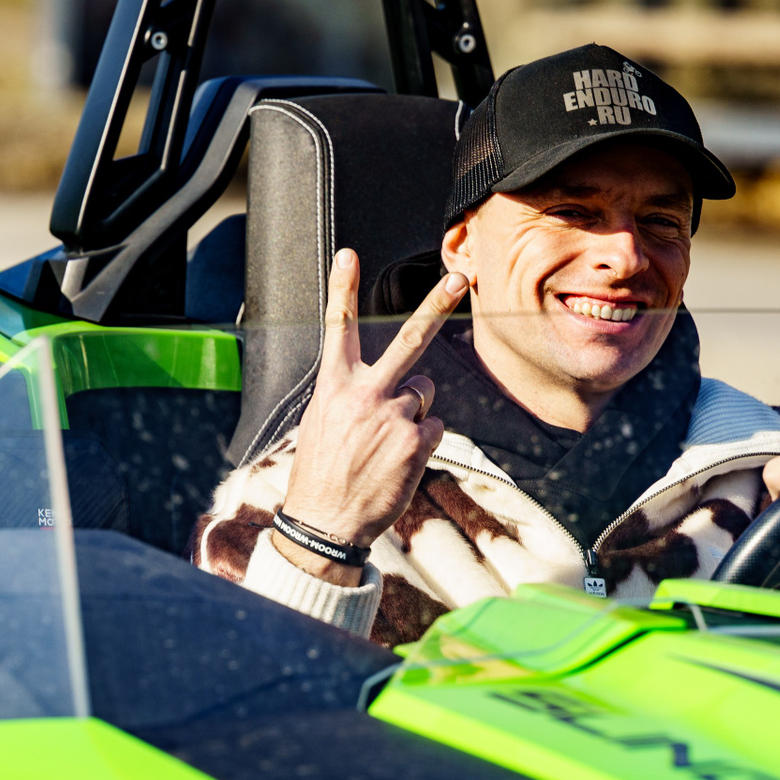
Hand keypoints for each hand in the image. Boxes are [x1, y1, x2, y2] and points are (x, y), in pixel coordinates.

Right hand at [274, 248, 468, 583]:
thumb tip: (382, 388)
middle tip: (459, 278)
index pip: (337, 328)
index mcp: (333, 387)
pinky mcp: (416, 442)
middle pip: (408, 340)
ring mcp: (394, 416)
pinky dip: (420, 441)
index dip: (342, 289)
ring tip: (386, 442)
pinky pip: (432, 427)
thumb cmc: (321, 475)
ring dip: (413, 410)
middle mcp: (366, 394)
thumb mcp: (321, 424)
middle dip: (435, 306)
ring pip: (424, 393)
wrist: (327, 523)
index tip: (348, 256)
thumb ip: (350, 397)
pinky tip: (397, 461)